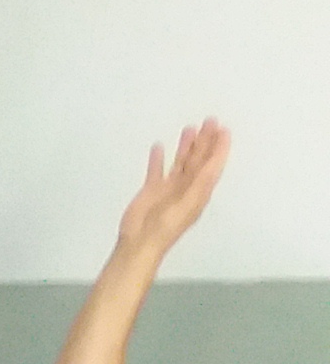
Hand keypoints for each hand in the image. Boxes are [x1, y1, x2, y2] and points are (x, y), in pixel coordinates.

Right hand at [113, 120, 231, 263]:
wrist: (140, 242)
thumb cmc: (165, 227)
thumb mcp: (188, 204)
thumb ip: (200, 183)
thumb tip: (212, 163)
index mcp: (199, 190)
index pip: (212, 164)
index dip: (219, 147)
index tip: (223, 130)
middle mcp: (187, 186)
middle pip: (199, 159)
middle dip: (205, 140)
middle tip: (210, 121)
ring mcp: (169, 188)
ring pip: (181, 161)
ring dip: (186, 145)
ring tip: (190, 128)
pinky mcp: (151, 190)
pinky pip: (157, 170)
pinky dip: (158, 159)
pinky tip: (159, 147)